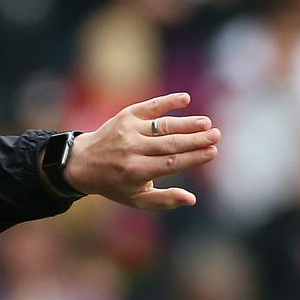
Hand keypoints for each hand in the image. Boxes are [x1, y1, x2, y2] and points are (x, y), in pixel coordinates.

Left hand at [63, 92, 219, 209]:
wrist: (83, 163)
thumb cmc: (116, 184)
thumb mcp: (137, 199)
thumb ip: (165, 200)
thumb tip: (192, 199)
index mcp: (136, 172)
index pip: (171, 163)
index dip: (194, 157)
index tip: (213, 152)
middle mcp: (132, 150)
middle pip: (170, 143)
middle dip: (196, 140)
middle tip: (216, 135)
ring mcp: (128, 130)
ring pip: (163, 126)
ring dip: (187, 123)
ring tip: (206, 123)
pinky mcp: (125, 116)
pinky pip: (150, 106)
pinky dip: (167, 102)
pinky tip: (185, 99)